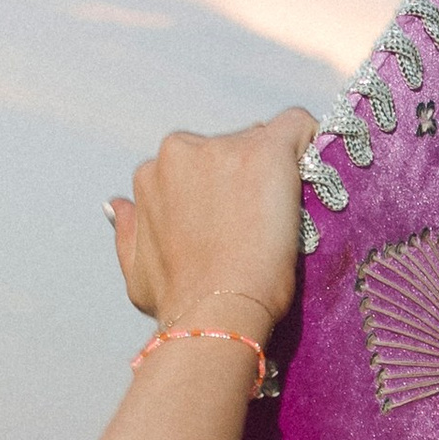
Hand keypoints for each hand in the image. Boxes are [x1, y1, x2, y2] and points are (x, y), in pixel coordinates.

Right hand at [111, 108, 315, 344]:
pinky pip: (297, 127)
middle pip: (230, 149)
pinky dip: (310, 142)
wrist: (216, 312)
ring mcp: (224, 148)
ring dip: (275, 173)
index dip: (222, 192)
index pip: (196, 164)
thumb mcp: (137, 270)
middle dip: (246, 179)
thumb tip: (118, 205)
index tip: (239, 223)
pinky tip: (320, 169)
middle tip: (263, 225)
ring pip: (262, 144)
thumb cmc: (179, 302)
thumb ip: (129, 231)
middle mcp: (181, 151)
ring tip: (286, 219)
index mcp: (152, 174)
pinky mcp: (266, 152)